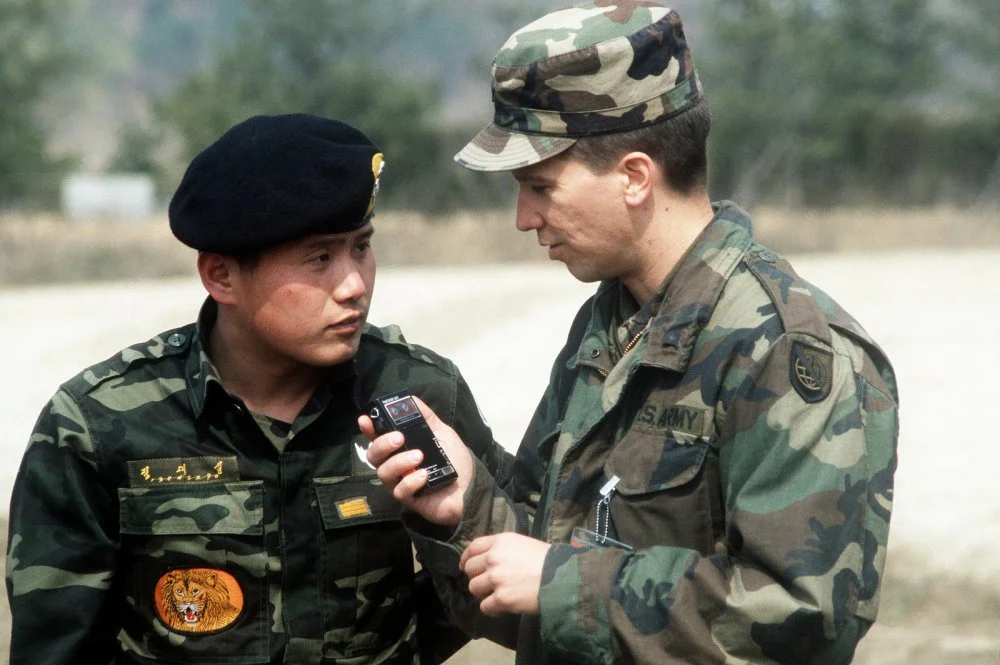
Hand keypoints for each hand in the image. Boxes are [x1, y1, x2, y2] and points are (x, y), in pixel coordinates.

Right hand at [358, 395, 472, 526]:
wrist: (472, 487)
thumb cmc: (455, 460)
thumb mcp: (442, 433)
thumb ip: (426, 417)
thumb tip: (410, 399)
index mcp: (401, 448)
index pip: (377, 437)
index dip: (368, 429)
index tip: (365, 420)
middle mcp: (396, 465)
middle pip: (373, 455)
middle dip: (382, 444)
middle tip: (400, 438)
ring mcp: (401, 482)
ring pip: (383, 473)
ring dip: (399, 462)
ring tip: (419, 456)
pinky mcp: (409, 499)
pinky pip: (400, 491)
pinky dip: (411, 481)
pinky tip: (425, 475)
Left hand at [459, 533, 550, 615]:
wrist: (561, 576)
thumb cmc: (548, 559)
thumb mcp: (523, 544)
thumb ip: (504, 549)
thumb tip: (492, 560)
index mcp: (500, 541)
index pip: (473, 547)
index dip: (466, 558)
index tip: (465, 566)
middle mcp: (494, 557)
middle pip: (470, 569)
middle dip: (477, 577)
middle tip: (488, 584)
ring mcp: (496, 578)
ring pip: (474, 588)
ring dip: (484, 593)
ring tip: (498, 596)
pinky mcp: (501, 598)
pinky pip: (485, 607)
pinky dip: (492, 609)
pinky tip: (503, 608)